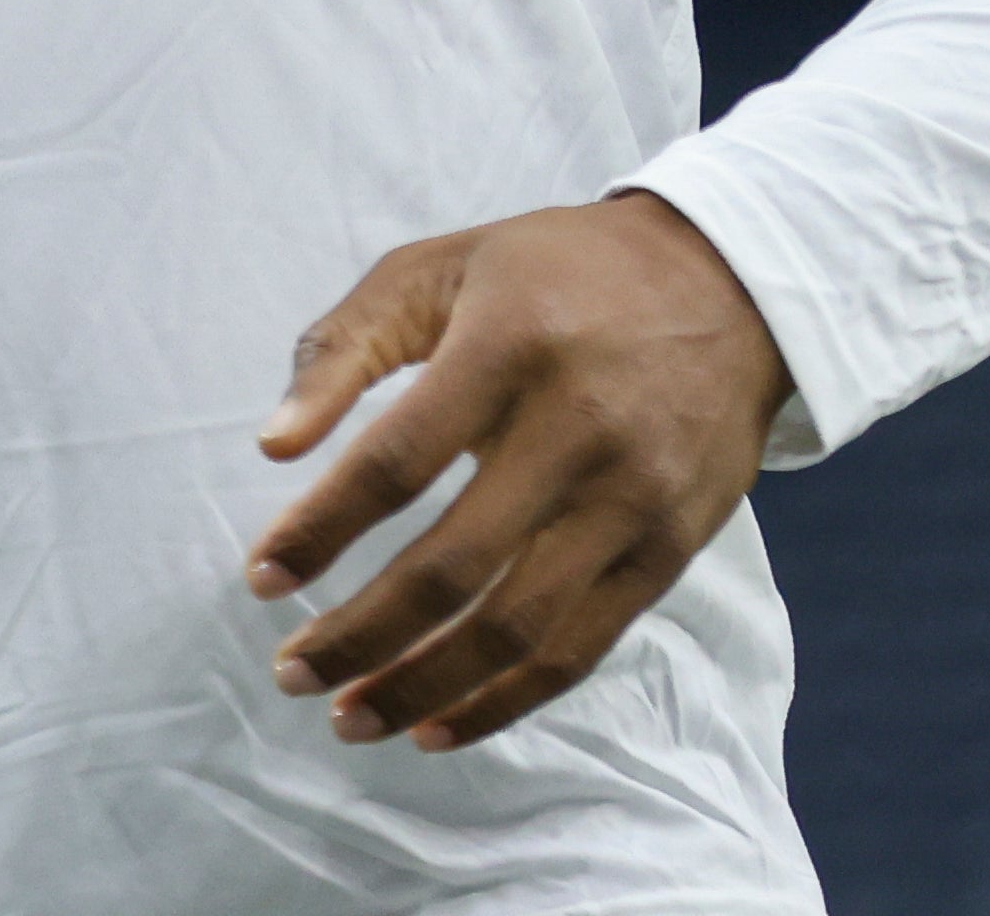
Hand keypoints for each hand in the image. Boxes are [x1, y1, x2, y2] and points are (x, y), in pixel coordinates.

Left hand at [243, 192, 796, 752]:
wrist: (728, 285)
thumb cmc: (556, 274)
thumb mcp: (441, 265)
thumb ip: (345, 344)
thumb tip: (272, 445)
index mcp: (509, 345)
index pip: (398, 461)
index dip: (321, 529)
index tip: (260, 578)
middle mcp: (578, 429)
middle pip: (451, 567)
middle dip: (357, 634)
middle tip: (290, 670)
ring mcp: (631, 499)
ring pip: (515, 630)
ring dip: (421, 687)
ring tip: (349, 716)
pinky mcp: (668, 550)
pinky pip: (577, 651)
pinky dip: (501, 703)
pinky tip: (434, 724)